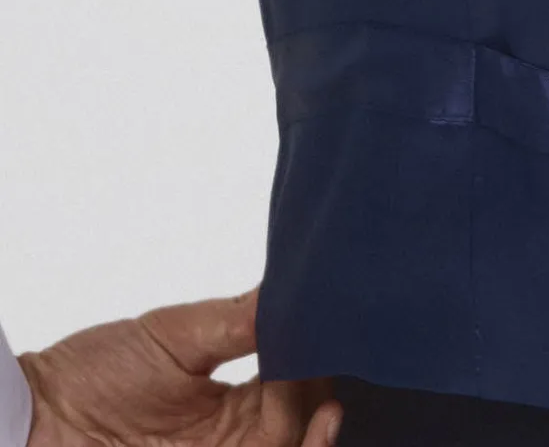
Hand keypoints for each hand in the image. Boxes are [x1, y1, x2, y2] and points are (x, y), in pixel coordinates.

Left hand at [17, 289, 341, 446]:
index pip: (295, 383)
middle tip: (337, 374)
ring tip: (327, 410)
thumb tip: (297, 289)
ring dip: (316, 435)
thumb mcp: (177, 334)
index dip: (318, 364)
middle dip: (324, 401)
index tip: (335, 335)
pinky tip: (310, 429)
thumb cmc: (97, 371)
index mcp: (235, 398)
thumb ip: (240, 319)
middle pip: (301, 422)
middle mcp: (236, 435)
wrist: (39, 420)